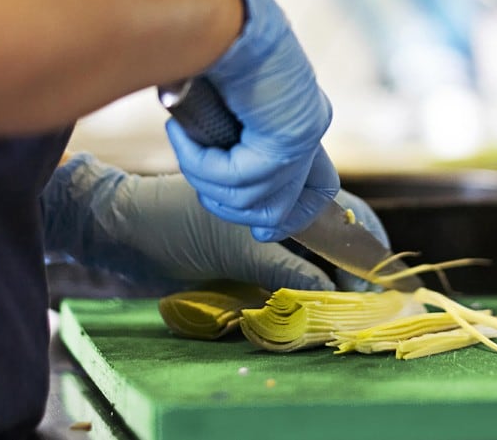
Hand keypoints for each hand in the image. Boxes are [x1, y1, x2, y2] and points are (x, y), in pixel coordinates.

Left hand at [41, 153, 387, 291]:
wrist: (120, 234)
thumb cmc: (173, 222)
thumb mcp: (233, 244)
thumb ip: (283, 268)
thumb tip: (329, 293)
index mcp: (283, 189)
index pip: (341, 213)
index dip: (364, 244)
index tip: (377, 279)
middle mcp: (279, 210)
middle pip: (330, 241)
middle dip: (349, 269)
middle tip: (362, 300)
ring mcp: (263, 236)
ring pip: (308, 262)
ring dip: (323, 284)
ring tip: (341, 307)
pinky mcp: (244, 260)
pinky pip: (282, 278)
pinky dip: (296, 293)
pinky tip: (306, 306)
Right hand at [166, 0, 336, 242]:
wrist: (223, 17)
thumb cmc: (213, 46)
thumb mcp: (224, 105)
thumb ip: (227, 140)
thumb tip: (211, 166)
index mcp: (302, 118)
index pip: (320, 190)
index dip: (292, 218)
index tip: (263, 230)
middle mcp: (309, 130)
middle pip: (279, 211)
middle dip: (233, 208)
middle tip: (203, 180)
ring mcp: (301, 137)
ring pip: (250, 200)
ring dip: (206, 179)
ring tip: (186, 142)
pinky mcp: (285, 141)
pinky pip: (237, 178)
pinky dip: (201, 162)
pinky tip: (184, 133)